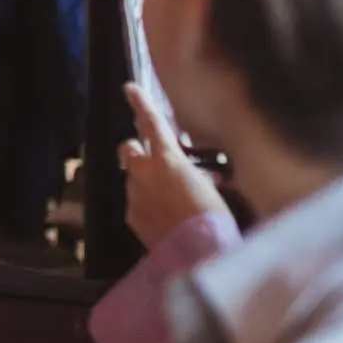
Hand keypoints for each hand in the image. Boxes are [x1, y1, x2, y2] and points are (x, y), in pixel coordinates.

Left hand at [118, 83, 225, 249]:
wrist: (198, 254)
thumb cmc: (213, 217)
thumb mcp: (209, 187)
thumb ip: (193, 173)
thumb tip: (194, 174)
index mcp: (167, 159)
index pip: (151, 123)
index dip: (140, 103)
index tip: (129, 88)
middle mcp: (144, 172)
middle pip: (129, 148)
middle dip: (137, 150)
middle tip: (152, 158)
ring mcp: (134, 194)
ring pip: (132, 177)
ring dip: (144, 180)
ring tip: (167, 197)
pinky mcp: (130, 216)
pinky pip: (135, 202)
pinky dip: (146, 204)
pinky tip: (164, 218)